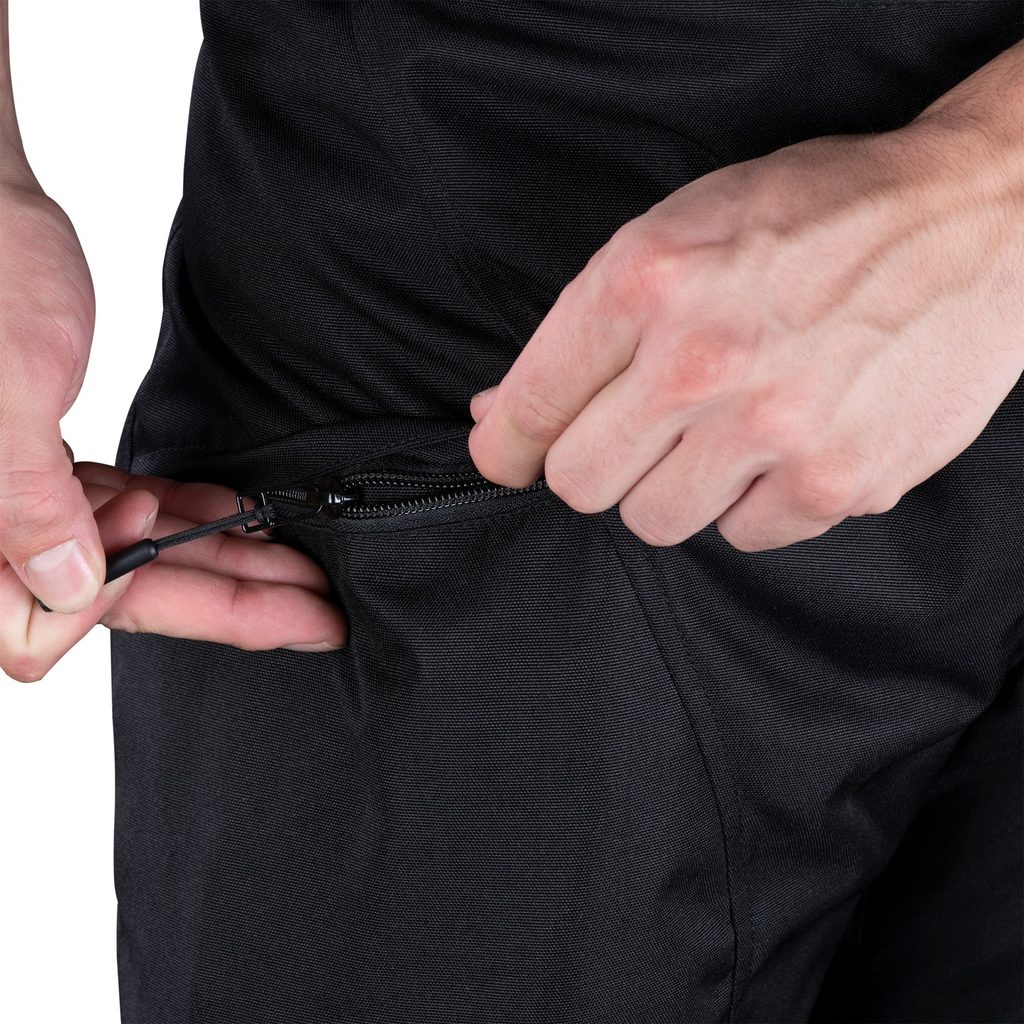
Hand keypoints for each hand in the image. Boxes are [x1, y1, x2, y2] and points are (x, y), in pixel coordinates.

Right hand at [0, 181, 344, 681]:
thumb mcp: (4, 395)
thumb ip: (26, 502)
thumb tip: (70, 585)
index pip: (39, 628)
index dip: (107, 594)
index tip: (144, 526)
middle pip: (125, 596)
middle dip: (230, 605)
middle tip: (318, 618)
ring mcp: (31, 500)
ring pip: (143, 556)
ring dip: (227, 562)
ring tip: (307, 576)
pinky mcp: (57, 469)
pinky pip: (135, 511)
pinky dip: (191, 514)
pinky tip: (246, 516)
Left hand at [467, 123, 1022, 550]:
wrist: (973, 221)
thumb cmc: (818, 217)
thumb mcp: (682, 230)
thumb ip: (588, 327)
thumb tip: (503, 412)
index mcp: (646, 282)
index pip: (531, 407)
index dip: (503, 447)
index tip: (506, 458)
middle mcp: (699, 361)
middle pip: (580, 482)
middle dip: (595, 463)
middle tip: (634, 434)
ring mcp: (771, 429)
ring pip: (654, 520)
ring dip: (674, 485)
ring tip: (722, 432)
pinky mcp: (835, 482)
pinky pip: (744, 536)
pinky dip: (751, 503)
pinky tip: (783, 447)